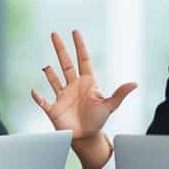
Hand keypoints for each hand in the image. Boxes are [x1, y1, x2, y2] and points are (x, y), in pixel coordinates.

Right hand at [30, 31, 136, 166]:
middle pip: (66, 64)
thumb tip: (135, 84)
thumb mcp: (110, 106)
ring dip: (49, 73)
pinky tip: (34, 92)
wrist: (86, 137)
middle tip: (54, 34)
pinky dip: (38, 98)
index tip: (75, 32)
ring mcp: (62, 96)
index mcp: (86, 83)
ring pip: (54, 80)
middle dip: (60, 49)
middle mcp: (73, 86)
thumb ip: (120, 94)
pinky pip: (43, 102)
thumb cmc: (98, 120)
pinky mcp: (54, 109)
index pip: (83, 60)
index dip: (79, 46)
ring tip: (45, 66)